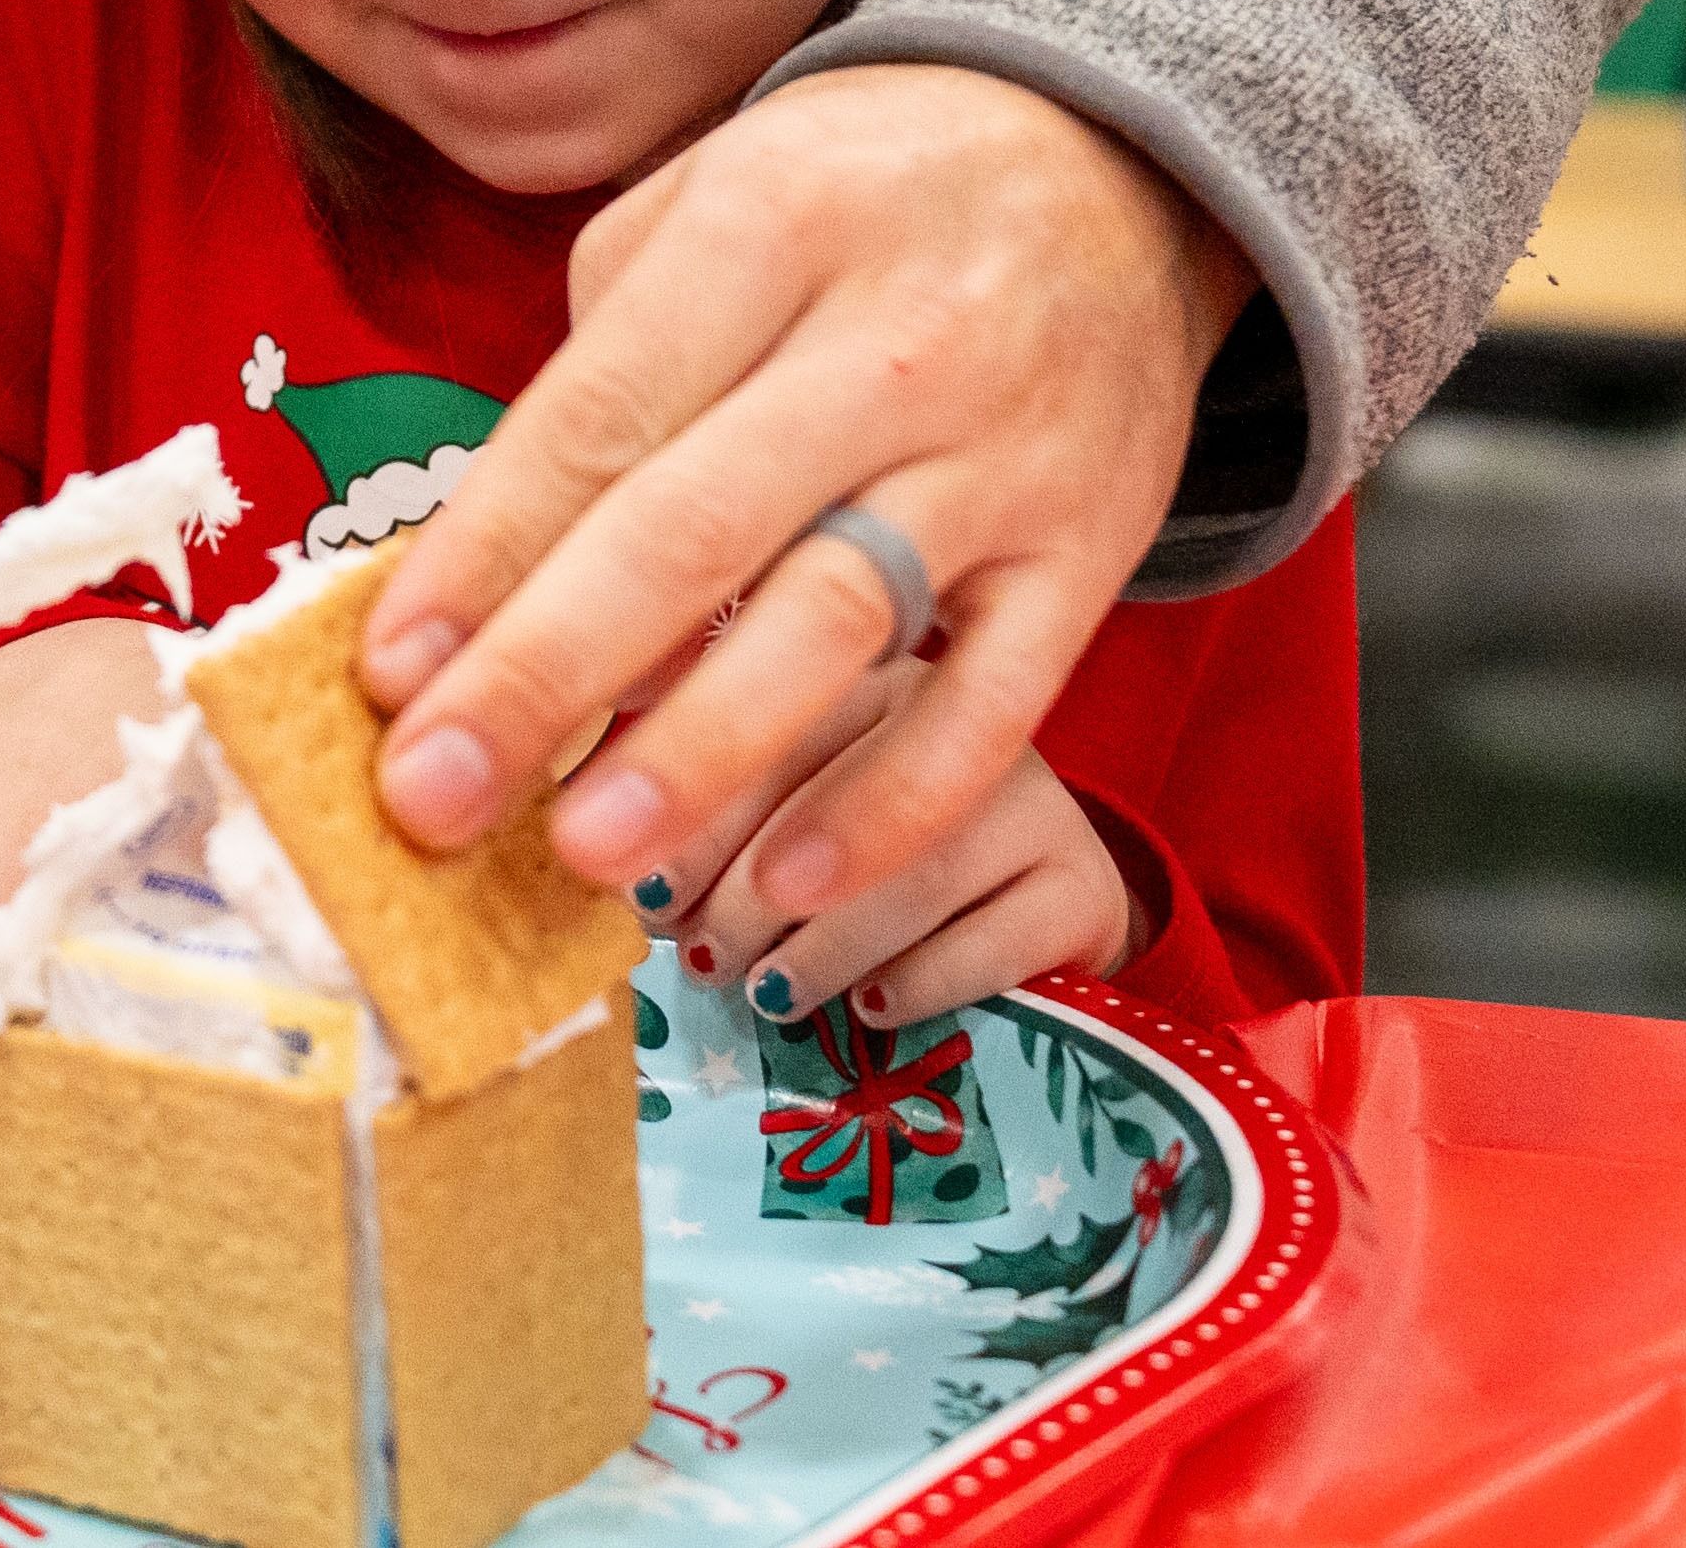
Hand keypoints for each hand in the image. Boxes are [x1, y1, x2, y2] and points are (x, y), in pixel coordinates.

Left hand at [352, 65, 1234, 905]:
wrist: (1117, 159)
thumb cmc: (861, 194)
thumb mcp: (715, 190)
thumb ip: (605, 356)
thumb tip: (495, 559)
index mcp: (768, 226)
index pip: (599, 416)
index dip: (484, 555)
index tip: (386, 673)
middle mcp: (891, 338)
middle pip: (692, 530)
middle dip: (545, 675)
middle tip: (432, 796)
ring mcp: (1003, 453)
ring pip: (834, 622)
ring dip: (698, 753)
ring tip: (584, 853)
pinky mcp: (1091, 547)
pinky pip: (994, 701)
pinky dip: (893, 801)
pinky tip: (790, 878)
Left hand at [659, 696, 1136, 1028]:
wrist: (1032, 907)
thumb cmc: (873, 862)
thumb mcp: (794, 816)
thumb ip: (705, 813)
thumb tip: (604, 852)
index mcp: (869, 678)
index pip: (774, 734)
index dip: (697, 828)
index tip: (642, 899)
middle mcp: (961, 715)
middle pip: (838, 802)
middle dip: (748, 896)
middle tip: (701, 959)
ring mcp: (1035, 800)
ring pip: (912, 875)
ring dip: (820, 949)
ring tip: (766, 993)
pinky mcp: (1082, 888)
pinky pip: (990, 943)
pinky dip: (913, 985)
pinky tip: (867, 1008)